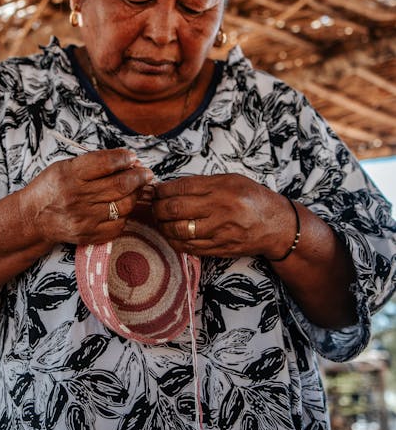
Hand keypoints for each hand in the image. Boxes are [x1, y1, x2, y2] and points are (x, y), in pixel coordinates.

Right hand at [20, 149, 153, 245]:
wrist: (34, 218)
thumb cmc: (52, 187)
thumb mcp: (65, 166)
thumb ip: (94, 162)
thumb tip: (128, 160)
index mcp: (69, 175)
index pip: (105, 164)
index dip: (124, 159)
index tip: (132, 157)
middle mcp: (76, 197)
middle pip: (119, 185)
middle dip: (139, 177)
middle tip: (146, 173)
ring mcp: (84, 219)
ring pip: (124, 205)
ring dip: (136, 195)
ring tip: (137, 188)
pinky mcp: (89, 235)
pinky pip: (119, 224)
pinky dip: (126, 214)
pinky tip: (123, 206)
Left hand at [152, 174, 293, 258]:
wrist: (277, 226)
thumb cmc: (252, 198)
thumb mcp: (231, 180)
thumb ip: (203, 183)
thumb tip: (172, 187)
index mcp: (222, 188)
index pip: (181, 188)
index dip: (162, 190)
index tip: (156, 190)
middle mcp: (220, 209)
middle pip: (175, 209)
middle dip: (157, 207)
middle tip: (153, 205)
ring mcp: (219, 231)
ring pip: (177, 231)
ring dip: (162, 226)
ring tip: (159, 220)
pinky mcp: (219, 248)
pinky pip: (188, 247)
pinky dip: (174, 241)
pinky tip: (170, 234)